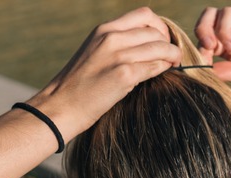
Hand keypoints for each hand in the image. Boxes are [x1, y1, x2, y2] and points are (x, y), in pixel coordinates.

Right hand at [29, 7, 180, 139]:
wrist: (58, 108)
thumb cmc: (75, 86)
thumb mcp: (92, 54)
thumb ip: (113, 45)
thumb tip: (143, 45)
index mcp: (103, 30)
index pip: (144, 15)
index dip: (159, 26)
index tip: (161, 40)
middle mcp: (111, 38)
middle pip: (155, 31)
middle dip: (168, 42)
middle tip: (170, 55)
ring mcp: (118, 56)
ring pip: (160, 47)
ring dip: (171, 56)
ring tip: (171, 65)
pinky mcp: (124, 75)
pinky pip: (156, 66)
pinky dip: (164, 69)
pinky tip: (163, 74)